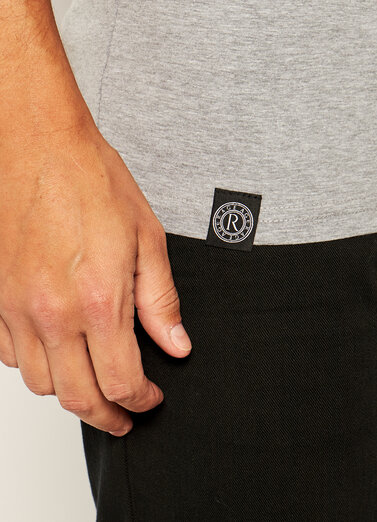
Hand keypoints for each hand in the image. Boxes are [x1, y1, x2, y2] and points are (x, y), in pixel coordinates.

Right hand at [0, 117, 191, 435]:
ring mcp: (15, 308)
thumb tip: (175, 343)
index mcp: (98, 300)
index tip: (150, 400)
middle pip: (76, 396)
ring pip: (40, 383)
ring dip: (70, 392)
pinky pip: (9, 355)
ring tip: (94, 382)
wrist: (38, 145)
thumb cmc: (90, 179)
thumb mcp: (145, 236)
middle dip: (107, 416)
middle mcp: (51, 313)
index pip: (120, 381)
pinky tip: (55, 350)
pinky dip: (35, 365)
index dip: (140, 402)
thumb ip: (160, 299)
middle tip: (125, 415)